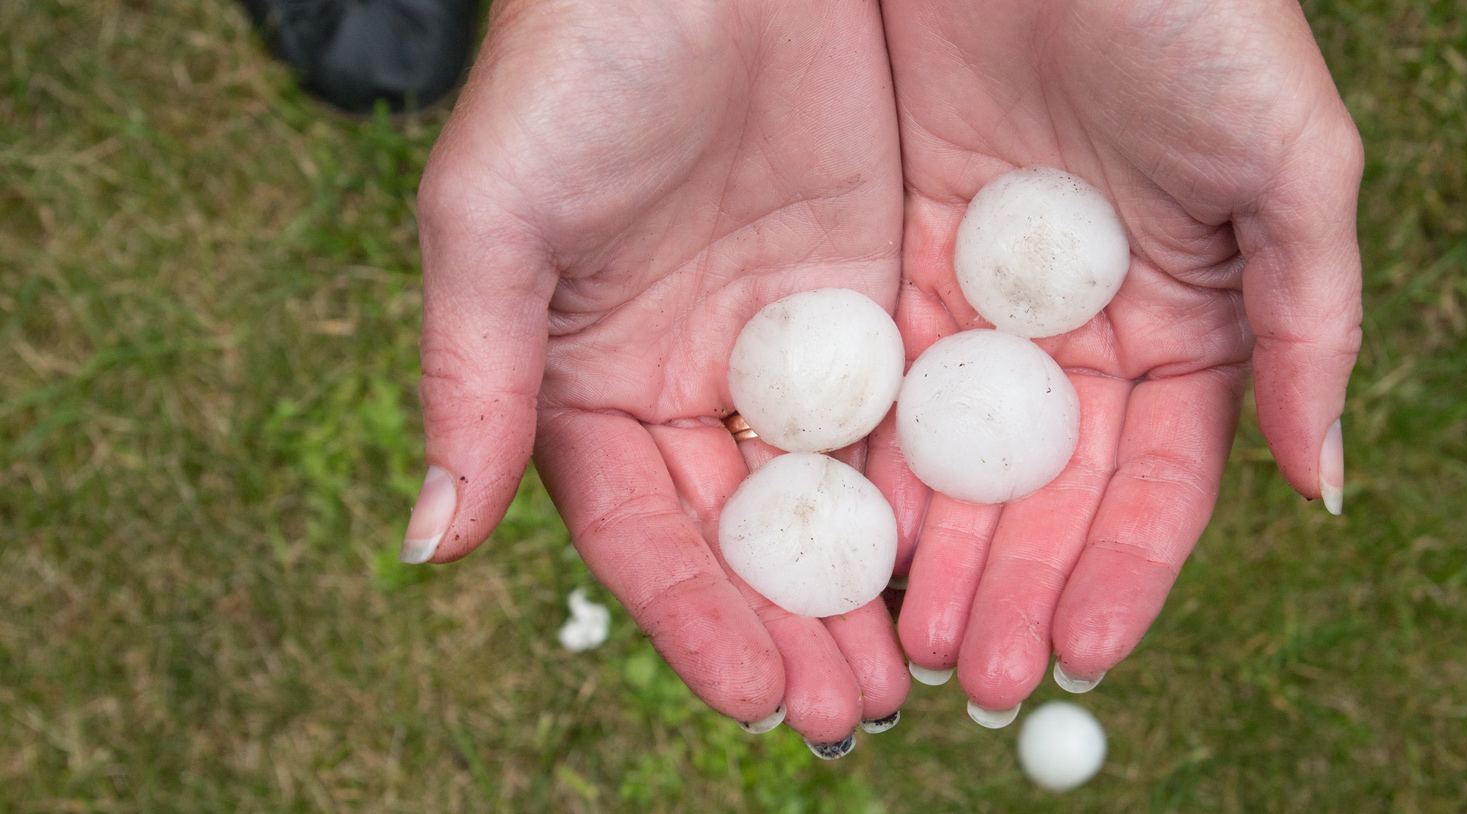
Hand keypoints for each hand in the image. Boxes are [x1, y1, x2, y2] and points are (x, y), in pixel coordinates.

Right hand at [405, 0, 907, 746]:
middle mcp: (693, 383)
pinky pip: (915, 410)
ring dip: (874, 587)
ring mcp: (794, 349)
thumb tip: (429, 543)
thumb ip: (475, 374)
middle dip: (796, 630)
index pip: (642, 530)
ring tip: (915, 671)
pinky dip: (938, 489)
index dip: (694, 616)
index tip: (754, 693)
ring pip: (839, 495)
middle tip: (853, 714)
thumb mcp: (499, 214)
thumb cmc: (579, 60)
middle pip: (749, 537)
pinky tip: (975, 552)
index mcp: (591, 382)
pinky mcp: (881, 299)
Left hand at [868, 0, 1363, 712]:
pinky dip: (872, 460)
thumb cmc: (1196, 9)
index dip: (1123, 571)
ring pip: (960, 454)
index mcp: (1188, 318)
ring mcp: (986, 297)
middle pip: (1048, 489)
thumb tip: (1327, 486)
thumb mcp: (1290, 161)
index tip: (1084, 653)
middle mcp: (1085, 328)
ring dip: (939, 552)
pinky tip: (851, 537)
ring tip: (907, 644)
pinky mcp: (897, 252)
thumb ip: (1310, 323)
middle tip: (975, 677)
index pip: (1156, 480)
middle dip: (1018, 586)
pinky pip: (881, 376)